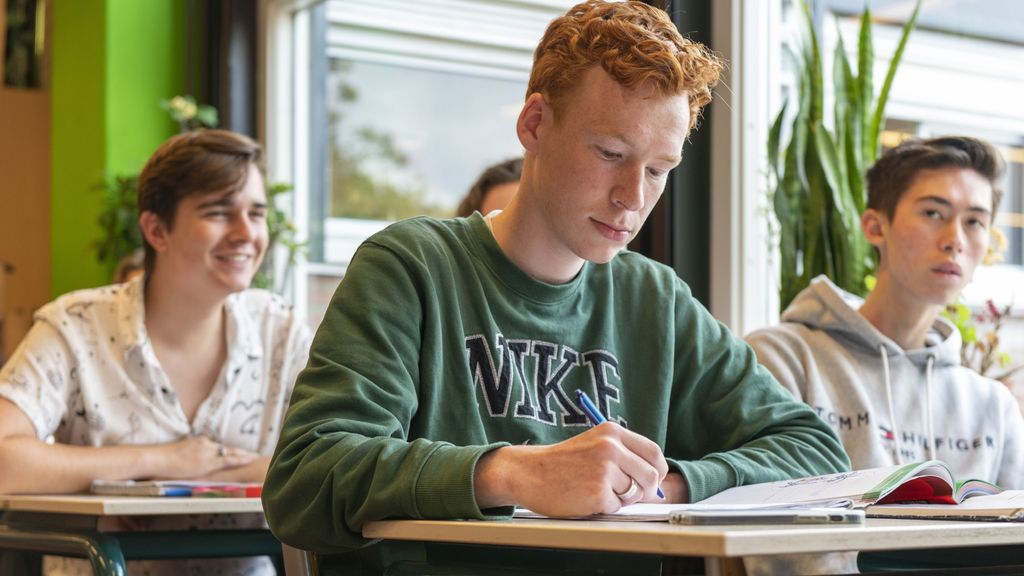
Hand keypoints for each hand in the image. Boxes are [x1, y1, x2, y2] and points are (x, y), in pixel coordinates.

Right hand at [149, 436, 256, 479]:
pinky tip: (248, 460)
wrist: (156, 458)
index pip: (216, 446)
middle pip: (226, 448)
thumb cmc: (162, 459)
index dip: (227, 450)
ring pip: (230, 453)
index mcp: (198, 442)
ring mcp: (207, 452)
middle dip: (239, 452)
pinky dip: (239, 460)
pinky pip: (228, 460)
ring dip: (242, 455)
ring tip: (254, 457)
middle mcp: (205, 444)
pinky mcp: (207, 462)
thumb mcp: (178, 454)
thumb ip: (187, 455)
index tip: (236, 452)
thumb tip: (188, 461)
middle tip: (252, 454)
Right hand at [474, 422, 667, 516]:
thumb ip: (623, 454)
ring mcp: (605, 470)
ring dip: (621, 498)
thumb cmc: (561, 462)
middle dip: (645, 490)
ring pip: (634, 493)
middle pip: (651, 476)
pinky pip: (616, 506)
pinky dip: (604, 507)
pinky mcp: (598, 492)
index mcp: (612, 432)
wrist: (529, 473)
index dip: (656, 470)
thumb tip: (655, 478)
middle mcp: (611, 447)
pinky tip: (586, 497)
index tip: (651, 480)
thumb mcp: (594, 444)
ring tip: (597, 490)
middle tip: (630, 494)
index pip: (653, 452)